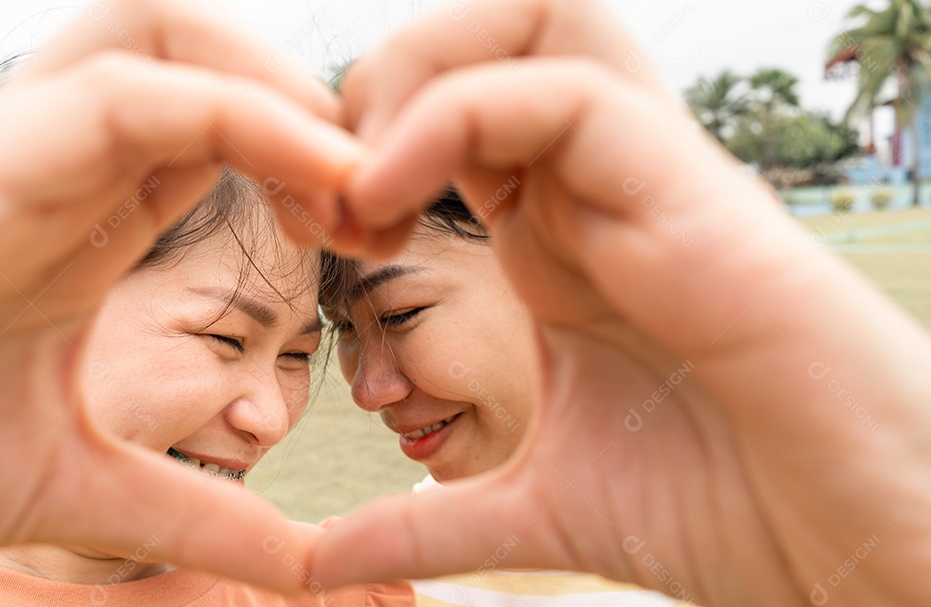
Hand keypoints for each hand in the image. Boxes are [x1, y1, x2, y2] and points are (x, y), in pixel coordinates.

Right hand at [0, 0, 358, 590]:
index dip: (322, 164)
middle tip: (379, 205)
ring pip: (175, 35)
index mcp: (93, 220)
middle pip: (213, 53)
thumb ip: (201, 515)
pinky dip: (242, 119)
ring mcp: (30, 155)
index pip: (230, 130)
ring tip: (351, 190)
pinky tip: (318, 189)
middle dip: (317, 109)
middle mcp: (69, 169)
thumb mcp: (86, 488)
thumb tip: (306, 565)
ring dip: (284, 92)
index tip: (378, 238)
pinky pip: (136, 93)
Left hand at [312, 1, 930, 604]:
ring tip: (365, 185)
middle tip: (334, 185)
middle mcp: (598, 191)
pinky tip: (396, 198)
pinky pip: (569, 95)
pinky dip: (459, 116)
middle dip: (384, 81)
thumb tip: (325, 558)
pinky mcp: (691, 195)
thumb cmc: (729, 511)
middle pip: (491, 34)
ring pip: (535, 24)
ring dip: (418, 77)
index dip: (361, 148)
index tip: (317, 232)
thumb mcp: (540, 507)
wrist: (859, 549)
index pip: (451, 118)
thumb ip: (432, 518)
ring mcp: (647, 182)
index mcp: (560, 243)